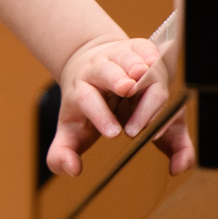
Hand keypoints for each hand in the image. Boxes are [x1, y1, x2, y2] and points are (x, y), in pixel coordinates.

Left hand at [47, 35, 194, 178]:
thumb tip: (72, 170)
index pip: (87, 100)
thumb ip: (62, 155)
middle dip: (115, 79)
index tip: (114, 133)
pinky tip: (155, 62)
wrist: (88, 67)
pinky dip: (151, 55)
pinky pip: (145, 48)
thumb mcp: (71, 132)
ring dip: (136, 65)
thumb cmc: (85, 108)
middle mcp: (98, 70)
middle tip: (126, 89)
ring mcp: (118, 57)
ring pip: (127, 58)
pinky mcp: (137, 48)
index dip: (100, 114)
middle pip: (105, 72)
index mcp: (81, 91)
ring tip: (142, 74)